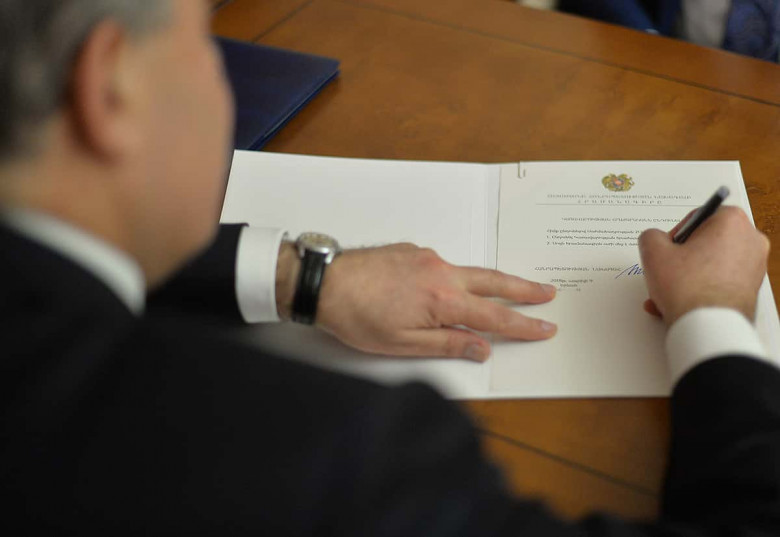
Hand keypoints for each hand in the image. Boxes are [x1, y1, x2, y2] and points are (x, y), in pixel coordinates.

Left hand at [305, 243, 556, 361]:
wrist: (325, 282)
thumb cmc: (357, 316)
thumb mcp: (404, 344)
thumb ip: (448, 344)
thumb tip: (481, 349)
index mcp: (443, 300)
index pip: (495, 317)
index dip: (523, 325)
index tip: (545, 327)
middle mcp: (441, 272)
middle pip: (494, 283)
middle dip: (524, 290)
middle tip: (548, 293)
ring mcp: (427, 258)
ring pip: (469, 271)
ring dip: (492, 282)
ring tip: (510, 289)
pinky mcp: (412, 251)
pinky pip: (443, 265)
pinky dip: (455, 278)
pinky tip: (448, 289)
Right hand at [638, 206, 769, 326]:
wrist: (708, 327)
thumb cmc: (686, 286)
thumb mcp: (653, 252)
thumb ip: (650, 236)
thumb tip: (656, 239)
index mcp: (732, 221)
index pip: (698, 217)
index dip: (677, 234)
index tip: (668, 250)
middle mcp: (751, 240)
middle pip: (705, 242)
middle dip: (681, 259)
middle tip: (666, 272)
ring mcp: (755, 267)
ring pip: (710, 265)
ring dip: (686, 278)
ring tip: (666, 295)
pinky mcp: (752, 290)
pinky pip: (719, 283)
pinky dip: (700, 290)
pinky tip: (678, 306)